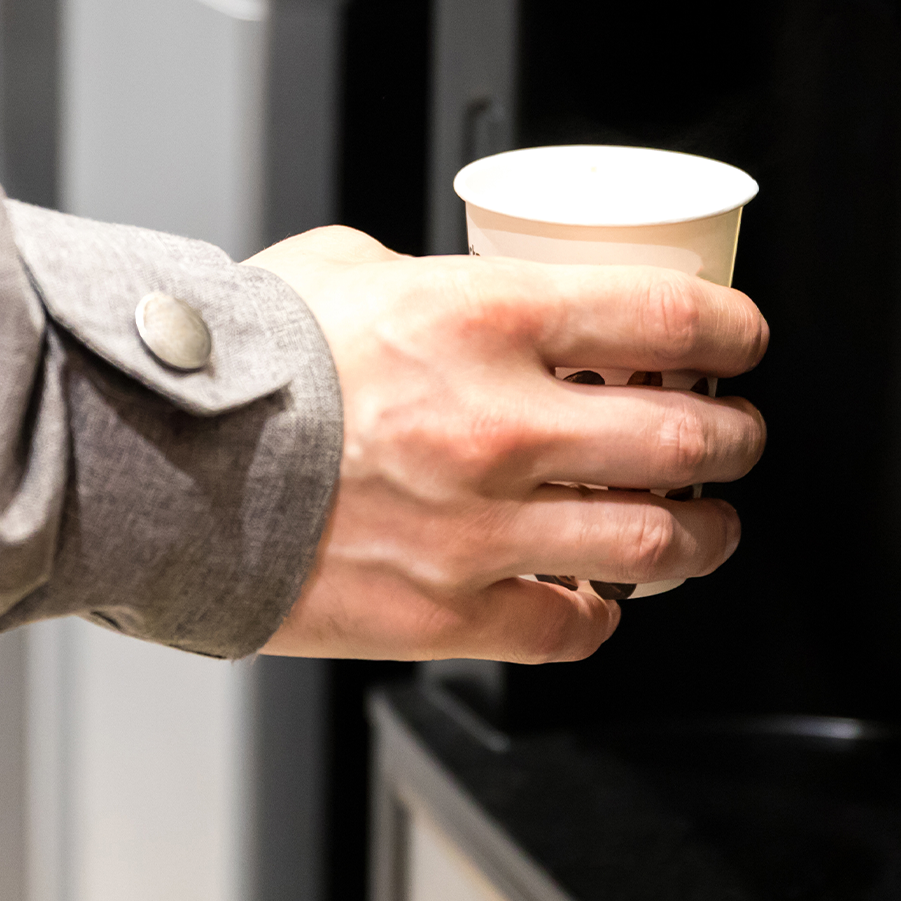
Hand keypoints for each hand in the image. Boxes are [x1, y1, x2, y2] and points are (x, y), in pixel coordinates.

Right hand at [249, 227, 767, 662]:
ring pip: (656, 543)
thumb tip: (470, 285)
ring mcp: (482, 528)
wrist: (156, 462)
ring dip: (704, 533)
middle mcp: (502, 425)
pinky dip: (601, 614)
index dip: (735, 331)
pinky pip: (569, 629)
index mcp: (485, 319)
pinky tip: (598, 594)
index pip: (668, 318)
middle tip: (734, 437)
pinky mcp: (445, 611)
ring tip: (704, 524)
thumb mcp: (344, 270)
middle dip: (735, 438)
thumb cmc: (244, 361)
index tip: (744, 342)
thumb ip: (430, 278)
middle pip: (687, 439)